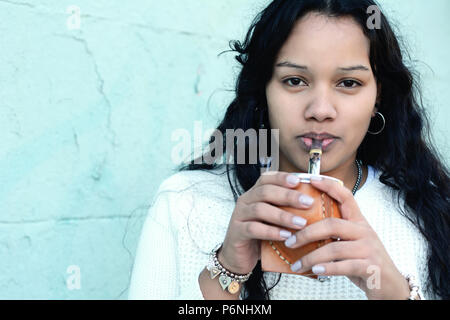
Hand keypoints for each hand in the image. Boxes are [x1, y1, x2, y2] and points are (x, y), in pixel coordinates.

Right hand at [218, 171, 314, 274]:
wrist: (239, 256)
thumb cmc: (260, 235)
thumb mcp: (273, 219)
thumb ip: (286, 209)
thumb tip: (314, 202)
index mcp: (254, 193)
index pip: (267, 178)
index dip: (282, 178)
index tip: (300, 181)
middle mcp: (245, 201)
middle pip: (265, 191)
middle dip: (288, 196)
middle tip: (308, 202)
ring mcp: (239, 216)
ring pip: (259, 209)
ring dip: (282, 216)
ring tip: (301, 223)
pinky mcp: (236, 232)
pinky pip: (253, 229)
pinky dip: (271, 231)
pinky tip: (285, 236)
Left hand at [284, 175, 410, 299]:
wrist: (391, 285)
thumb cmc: (365, 261)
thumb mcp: (351, 242)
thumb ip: (333, 234)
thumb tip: (301, 229)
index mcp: (358, 222)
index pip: (346, 197)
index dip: (329, 186)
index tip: (311, 179)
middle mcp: (364, 232)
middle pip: (332, 224)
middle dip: (306, 233)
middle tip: (290, 241)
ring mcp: (368, 249)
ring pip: (334, 248)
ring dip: (311, 258)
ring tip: (297, 265)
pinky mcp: (371, 267)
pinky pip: (344, 266)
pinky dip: (328, 268)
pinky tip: (315, 270)